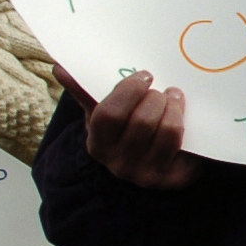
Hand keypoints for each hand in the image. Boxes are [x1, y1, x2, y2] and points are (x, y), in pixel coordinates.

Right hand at [72, 68, 198, 188]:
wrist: (148, 167)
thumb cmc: (123, 133)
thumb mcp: (101, 115)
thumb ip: (84, 92)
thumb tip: (60, 67)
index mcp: (98, 145)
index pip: (109, 114)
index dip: (129, 90)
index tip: (144, 76)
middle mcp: (120, 164)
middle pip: (142, 121)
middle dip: (155, 98)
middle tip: (160, 90)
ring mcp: (147, 174)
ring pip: (167, 130)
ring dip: (173, 107)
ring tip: (173, 97)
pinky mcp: (174, 178)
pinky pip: (184, 143)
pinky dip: (184, 122)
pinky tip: (182, 113)